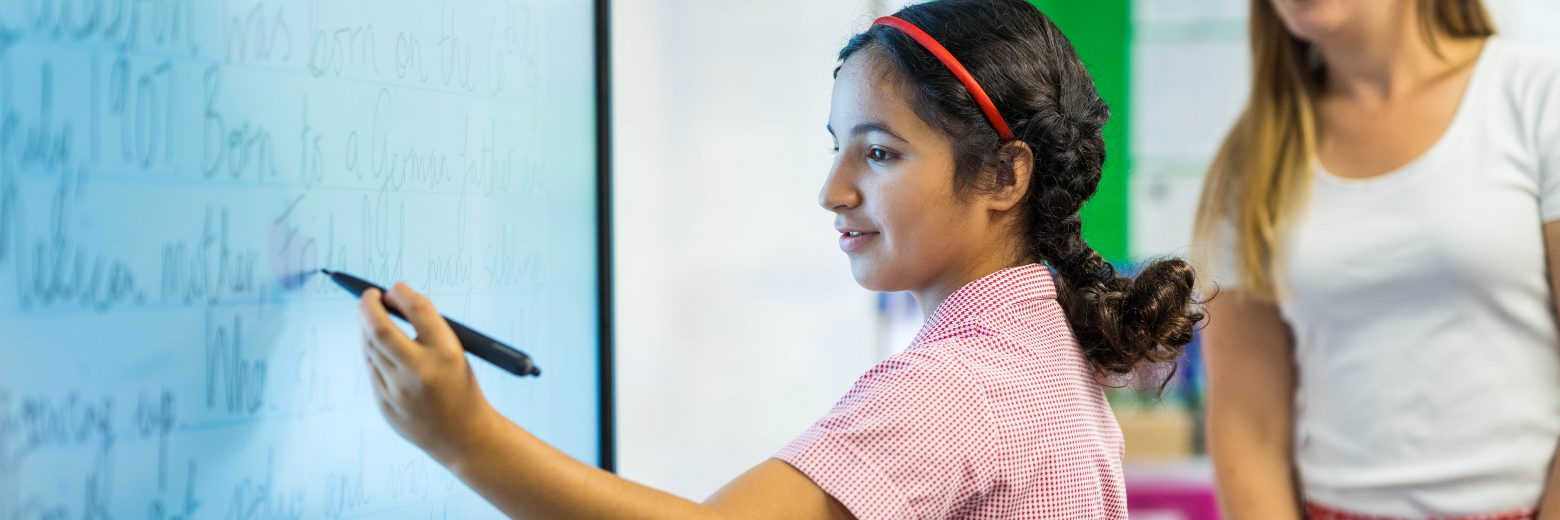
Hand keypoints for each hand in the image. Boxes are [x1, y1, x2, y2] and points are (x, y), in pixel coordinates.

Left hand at [358, 281, 499, 463]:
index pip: (419, 310)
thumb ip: (426, 331)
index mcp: (448, 354)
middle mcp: (421, 372)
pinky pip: (371, 369)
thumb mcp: (455, 354)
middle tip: (368, 295)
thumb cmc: (460, 387)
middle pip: (381, 329)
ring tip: (372, 318)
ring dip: (367, 327)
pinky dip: (371, 351)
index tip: (394, 287)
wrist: (464, 437)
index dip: (402, 293)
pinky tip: (377, 346)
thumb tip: (388, 302)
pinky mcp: (385, 405)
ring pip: (370, 348)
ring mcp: (399, 391)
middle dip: (368, 306)